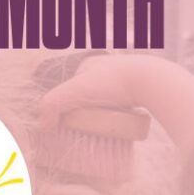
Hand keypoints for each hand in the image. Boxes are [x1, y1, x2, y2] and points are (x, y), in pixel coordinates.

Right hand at [37, 54, 193, 163]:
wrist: (151, 81)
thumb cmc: (111, 83)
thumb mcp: (74, 93)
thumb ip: (51, 106)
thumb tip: (42, 126)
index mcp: (88, 64)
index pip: (70, 88)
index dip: (66, 106)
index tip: (67, 123)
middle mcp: (106, 68)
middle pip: (89, 96)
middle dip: (85, 111)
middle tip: (85, 129)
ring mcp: (125, 77)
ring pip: (108, 101)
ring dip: (104, 114)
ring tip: (103, 130)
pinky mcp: (141, 90)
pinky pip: (125, 105)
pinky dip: (120, 115)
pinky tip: (121, 126)